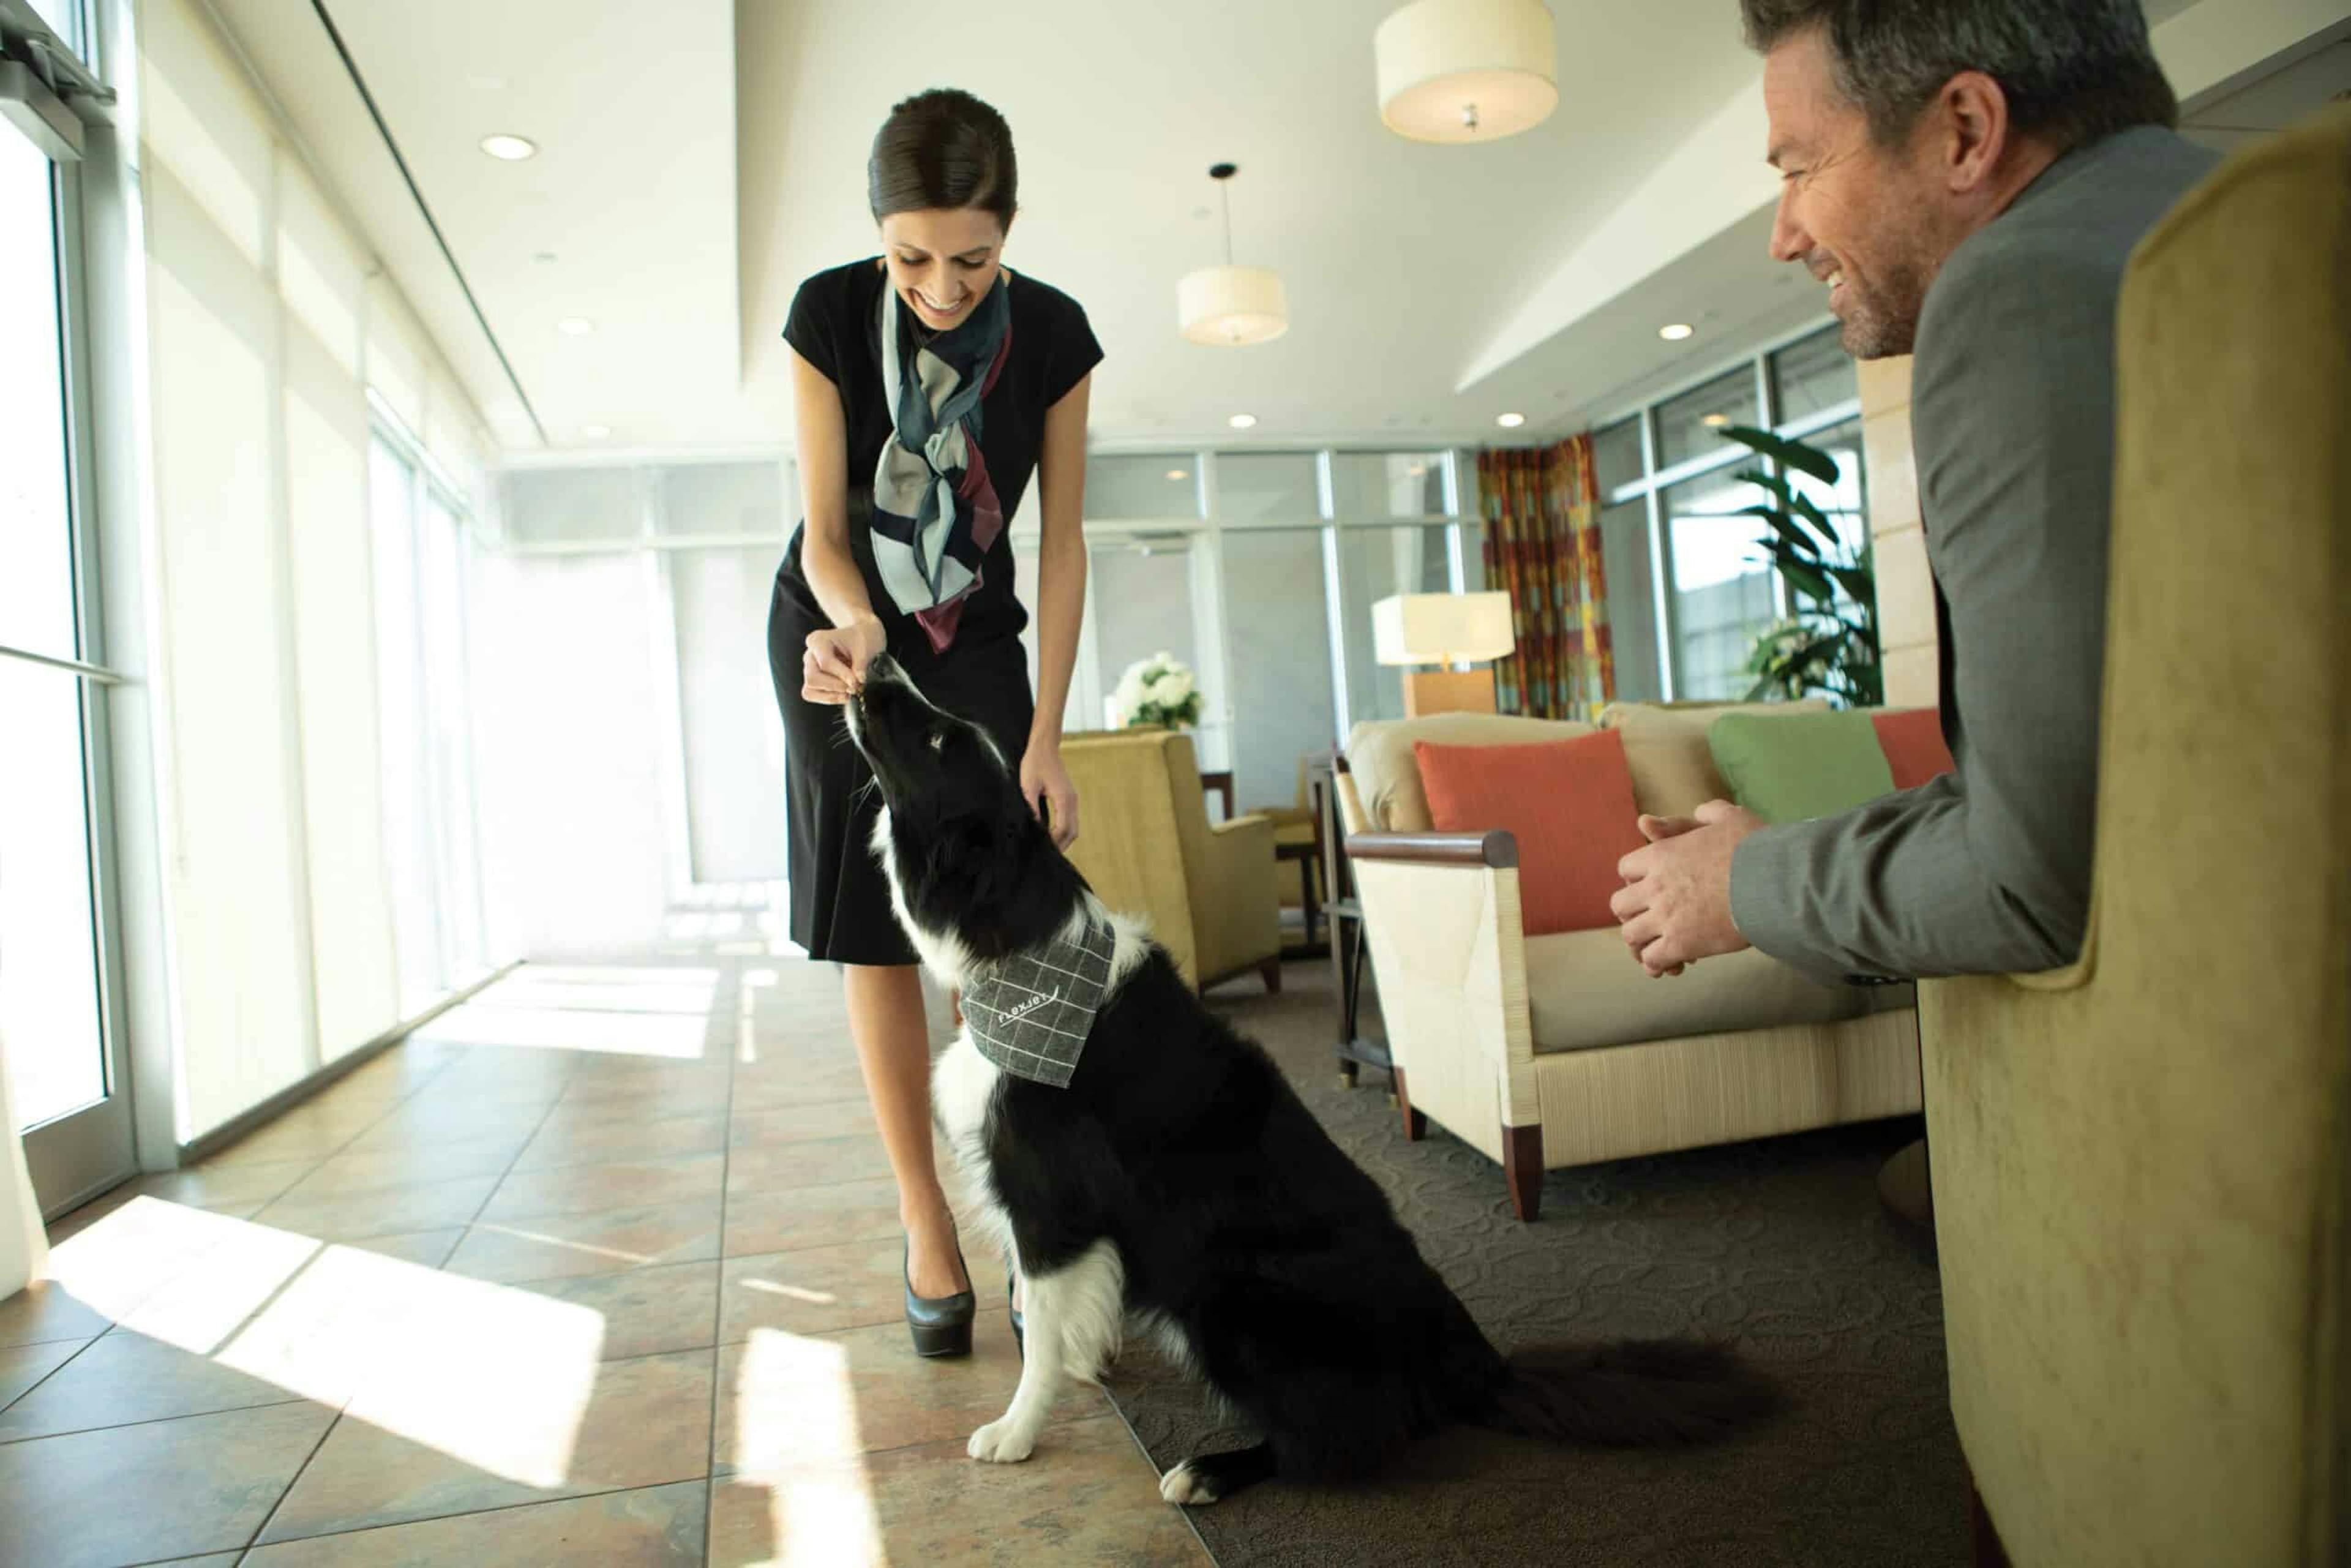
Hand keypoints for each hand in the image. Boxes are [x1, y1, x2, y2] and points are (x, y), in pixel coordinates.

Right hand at [802, 618, 885, 704]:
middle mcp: (810, 654)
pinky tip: (844, 695)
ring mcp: (809, 668)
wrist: (860, 639)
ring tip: (851, 691)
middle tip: (854, 687)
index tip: (857, 682)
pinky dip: (829, 698)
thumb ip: (860, 664)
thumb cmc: (860, 639)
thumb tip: (858, 681)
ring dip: (832, 695)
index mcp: (818, 640)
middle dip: (835, 686)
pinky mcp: (812, 681)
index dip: (842, 675)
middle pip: (812, 678)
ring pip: (809, 689)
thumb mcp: (864, 647)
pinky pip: (812, 694)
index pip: (825, 662)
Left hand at [1021, 741, 1078, 848]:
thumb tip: (1033, 827)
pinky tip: (1052, 835)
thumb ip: (1032, 807)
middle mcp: (1072, 801)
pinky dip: (1064, 831)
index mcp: (1064, 799)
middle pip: (1072, 832)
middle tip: (1047, 857)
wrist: (1045, 747)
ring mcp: (1072, 799)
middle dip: (1061, 846)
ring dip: (1063, 839)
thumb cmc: (1035, 763)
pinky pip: (1070, 820)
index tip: (1043, 851)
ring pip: (1073, 827)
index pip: (1063, 829)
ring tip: (1049, 849)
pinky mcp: (1069, 798)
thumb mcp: (1028, 786)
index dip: (1055, 843)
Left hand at [1610, 799, 1761, 977]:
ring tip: (1660, 946)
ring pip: (1630, 935)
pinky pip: (1652, 960)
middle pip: (1620, 904)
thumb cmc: (1755, 849)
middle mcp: (1655, 886)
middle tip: (1652, 920)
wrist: (1774, 882)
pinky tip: (1673, 965)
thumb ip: (1709, 813)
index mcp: (1661, 854)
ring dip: (1643, 941)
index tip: (1650, 888)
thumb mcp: (1731, 818)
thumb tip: (1700, 811)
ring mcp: (1665, 916)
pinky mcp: (1680, 944)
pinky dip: (1657, 965)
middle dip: (1633, 913)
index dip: (1636, 880)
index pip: (1625, 869)